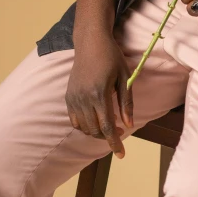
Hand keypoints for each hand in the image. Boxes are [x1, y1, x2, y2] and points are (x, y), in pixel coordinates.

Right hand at [65, 34, 132, 158]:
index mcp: (99, 93)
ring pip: (84, 127)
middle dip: (107, 136)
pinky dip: (85, 125)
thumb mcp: (124, 77)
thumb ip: (126, 102)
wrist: (91, 42)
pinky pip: (74, 120)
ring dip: (97, 131)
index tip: (121, 154)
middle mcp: (84, 98)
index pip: (106, 126)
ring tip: (109, 122)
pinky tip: (95, 118)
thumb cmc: (111, 56)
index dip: (114, 142)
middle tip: (120, 129)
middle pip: (95, 130)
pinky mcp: (68, 96)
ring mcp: (74, 98)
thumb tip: (129, 124)